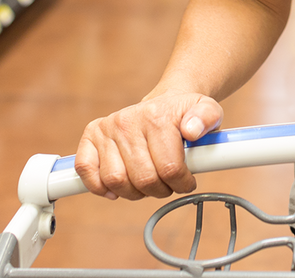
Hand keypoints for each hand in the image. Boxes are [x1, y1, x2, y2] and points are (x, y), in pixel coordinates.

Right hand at [75, 93, 223, 199]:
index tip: (187, 181)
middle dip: (160, 190)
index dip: (182, 183)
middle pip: (143, 179)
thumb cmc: (186, 113)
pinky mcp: (91, 136)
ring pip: (115, 180)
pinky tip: (116, 189)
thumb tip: (192, 130)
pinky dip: (99, 186)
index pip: (169, 168)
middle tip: (167, 184)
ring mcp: (108, 128)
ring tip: (147, 184)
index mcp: (157, 117)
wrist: (167, 102)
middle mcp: (128, 121)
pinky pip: (85, 169)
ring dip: (134, 192)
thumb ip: (208, 117)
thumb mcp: (209, 111)